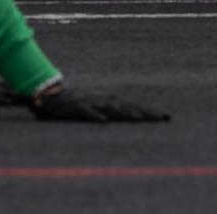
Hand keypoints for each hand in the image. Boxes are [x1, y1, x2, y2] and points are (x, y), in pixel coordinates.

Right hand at [30, 84, 168, 122]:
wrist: (51, 96)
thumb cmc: (76, 104)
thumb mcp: (96, 107)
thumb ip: (110, 113)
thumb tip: (126, 119)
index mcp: (109, 101)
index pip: (133, 106)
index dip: (149, 111)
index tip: (166, 117)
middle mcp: (104, 100)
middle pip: (128, 106)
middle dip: (146, 112)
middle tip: (163, 117)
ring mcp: (91, 103)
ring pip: (111, 107)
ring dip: (126, 112)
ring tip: (139, 118)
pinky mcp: (77, 108)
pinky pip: (87, 112)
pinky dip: (96, 115)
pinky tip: (104, 121)